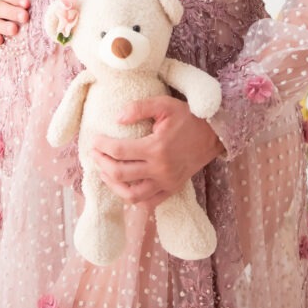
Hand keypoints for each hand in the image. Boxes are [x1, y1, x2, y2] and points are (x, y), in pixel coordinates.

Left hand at [90, 95, 225, 213]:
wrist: (214, 134)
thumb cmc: (188, 117)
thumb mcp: (165, 105)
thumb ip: (139, 108)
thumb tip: (117, 118)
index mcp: (156, 148)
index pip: (119, 151)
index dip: (101, 146)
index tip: (94, 139)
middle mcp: (160, 169)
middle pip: (120, 174)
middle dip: (101, 163)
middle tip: (94, 154)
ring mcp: (167, 182)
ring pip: (131, 195)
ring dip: (113, 185)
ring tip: (104, 172)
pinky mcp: (172, 189)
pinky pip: (148, 203)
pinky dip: (133, 198)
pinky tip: (124, 186)